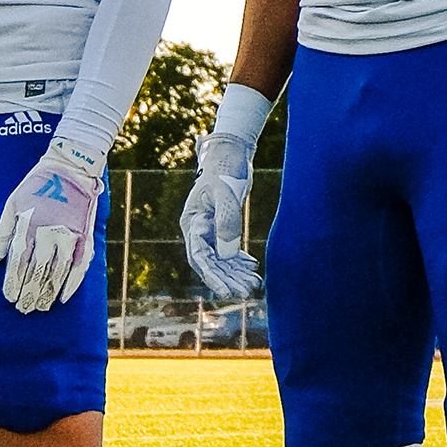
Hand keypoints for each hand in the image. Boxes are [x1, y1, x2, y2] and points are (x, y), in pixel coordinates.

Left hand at [0, 142, 104, 313]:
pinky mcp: (85, 235)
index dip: (13, 282)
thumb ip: (3, 233)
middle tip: (24, 309)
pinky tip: (65, 297)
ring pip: (58, 271)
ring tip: (40, 307)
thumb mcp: (13, 204)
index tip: (10, 299)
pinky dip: (73, 283)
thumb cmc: (37, 184)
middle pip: (38, 271)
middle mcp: (49, 232)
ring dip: (48, 292)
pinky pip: (81, 264)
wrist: (72, 167)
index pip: (19, 262)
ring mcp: (70, 235)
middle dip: (29, 292)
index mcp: (30, 225)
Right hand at [181, 132, 260, 302]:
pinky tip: (252, 267)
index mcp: (193, 223)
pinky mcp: (221, 225)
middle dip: (227, 278)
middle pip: (211, 262)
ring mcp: (209, 228)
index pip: (200, 257)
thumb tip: (228, 254)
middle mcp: (198, 229)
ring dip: (236, 272)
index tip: (227, 290)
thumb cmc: (225, 171)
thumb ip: (226, 222)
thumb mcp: (226, 194)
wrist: (230, 154)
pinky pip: (228, 248)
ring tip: (253, 284)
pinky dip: (239, 259)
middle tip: (246, 292)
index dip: (212, 276)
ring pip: (221, 257)